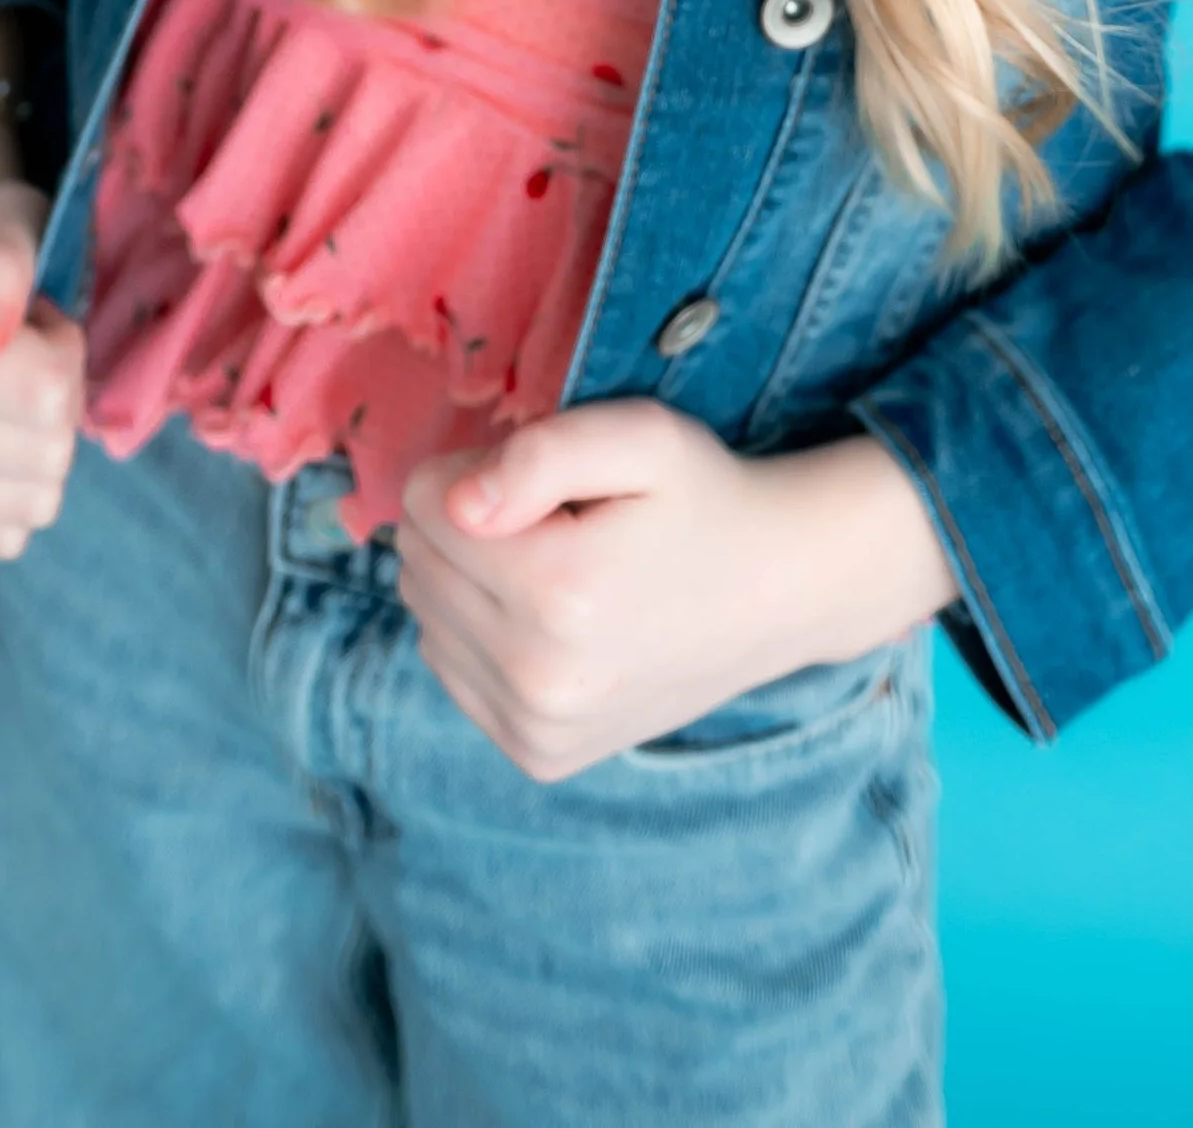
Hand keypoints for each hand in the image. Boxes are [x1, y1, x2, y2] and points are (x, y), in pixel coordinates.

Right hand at [0, 119, 83, 560]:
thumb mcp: (8, 227)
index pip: (45, 394)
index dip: (64, 354)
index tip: (36, 323)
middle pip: (43, 452)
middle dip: (59, 406)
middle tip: (27, 362)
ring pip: (28, 502)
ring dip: (40, 450)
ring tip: (9, 399)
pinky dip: (14, 496)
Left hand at [394, 400, 955, 780]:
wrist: (775, 594)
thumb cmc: (702, 499)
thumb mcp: (641, 436)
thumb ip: (540, 453)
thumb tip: (452, 506)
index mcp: (560, 593)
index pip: (423, 502)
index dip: (478, 469)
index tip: (548, 481)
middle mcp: (539, 678)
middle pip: (416, 562)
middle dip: (469, 524)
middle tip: (557, 520)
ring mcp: (537, 729)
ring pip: (425, 617)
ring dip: (471, 581)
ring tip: (560, 568)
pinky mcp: (537, 756)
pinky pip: (452, 671)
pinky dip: (483, 634)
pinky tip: (553, 620)